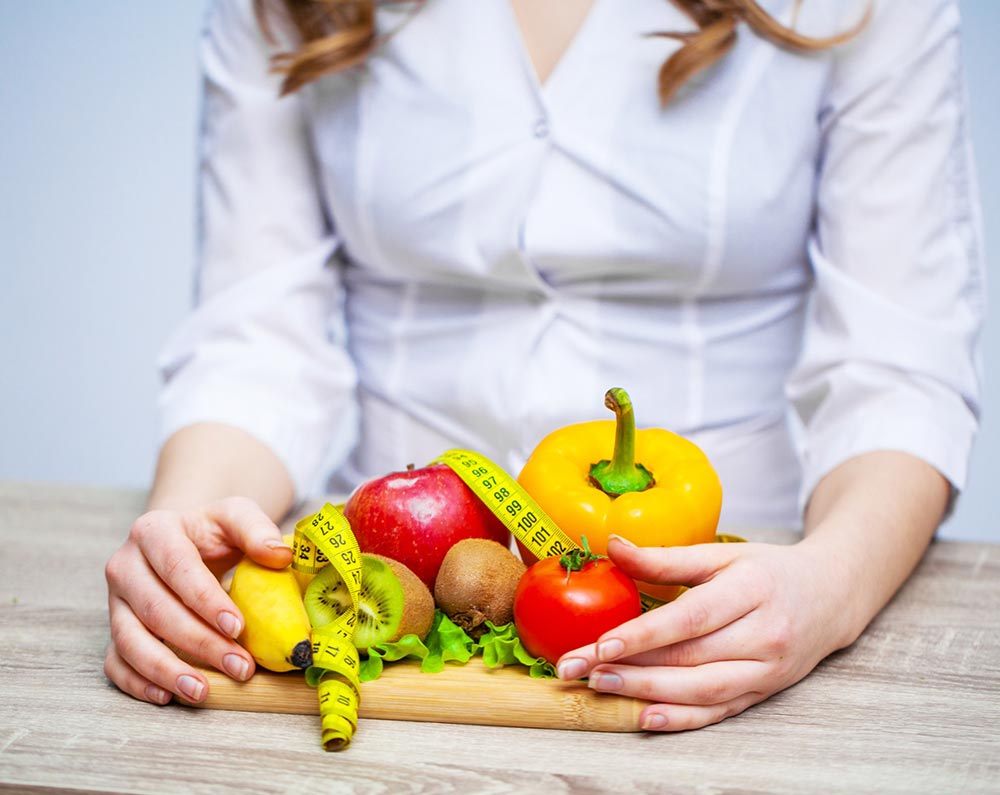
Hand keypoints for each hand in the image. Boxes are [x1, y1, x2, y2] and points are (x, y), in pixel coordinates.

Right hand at [104, 497, 291, 704]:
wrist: (186, 539)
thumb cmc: (214, 531)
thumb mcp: (237, 517)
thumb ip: (257, 530)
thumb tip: (279, 555)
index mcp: (153, 530)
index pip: (177, 568)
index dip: (206, 600)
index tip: (237, 626)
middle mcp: (125, 566)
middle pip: (156, 609)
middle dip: (199, 642)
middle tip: (239, 667)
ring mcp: (116, 601)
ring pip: (130, 640)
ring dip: (166, 670)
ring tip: (202, 691)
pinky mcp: (114, 630)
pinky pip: (115, 662)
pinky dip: (136, 682)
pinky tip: (167, 696)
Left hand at [555, 535, 856, 730]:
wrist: (830, 596)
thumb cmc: (768, 570)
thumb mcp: (721, 554)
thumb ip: (665, 556)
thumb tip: (612, 544)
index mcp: (752, 590)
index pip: (691, 618)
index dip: (645, 634)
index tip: (601, 643)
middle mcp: (764, 634)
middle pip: (690, 658)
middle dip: (630, 667)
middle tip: (580, 668)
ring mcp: (767, 669)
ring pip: (702, 690)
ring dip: (646, 693)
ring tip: (600, 686)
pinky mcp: (764, 692)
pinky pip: (719, 711)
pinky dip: (681, 718)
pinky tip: (645, 716)